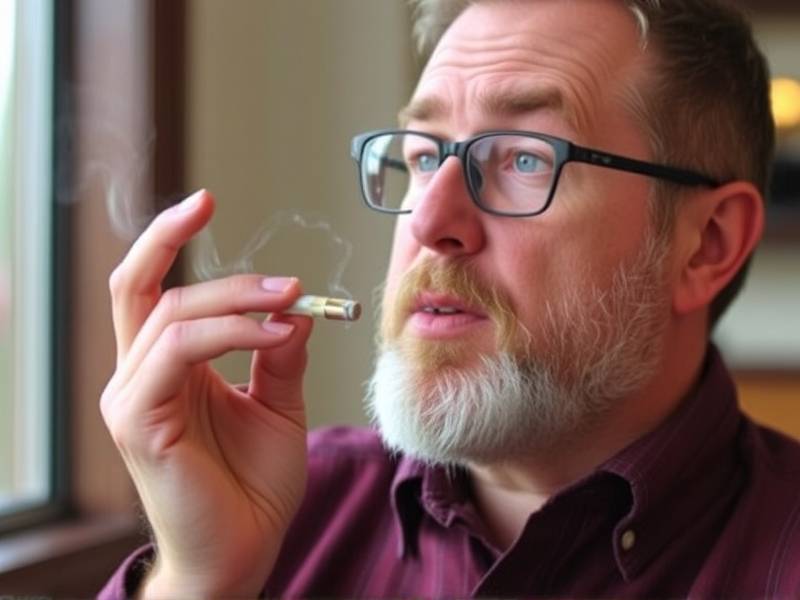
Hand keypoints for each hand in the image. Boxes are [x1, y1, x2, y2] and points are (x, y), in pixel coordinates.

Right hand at [100, 190, 312, 597]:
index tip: (206, 200)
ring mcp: (131, 398)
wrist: (243, 553)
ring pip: (170, 315)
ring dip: (235, 298)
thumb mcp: (279, 408)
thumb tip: (294, 308)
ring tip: (291, 300)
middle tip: (284, 278)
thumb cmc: (253, 486)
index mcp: (166, 370)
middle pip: (149, 289)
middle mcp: (138, 377)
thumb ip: (280, 357)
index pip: (149, 289)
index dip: (167, 238)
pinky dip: (231, 333)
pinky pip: (179, 350)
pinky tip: (275, 336)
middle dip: (211, 264)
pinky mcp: (139, 422)